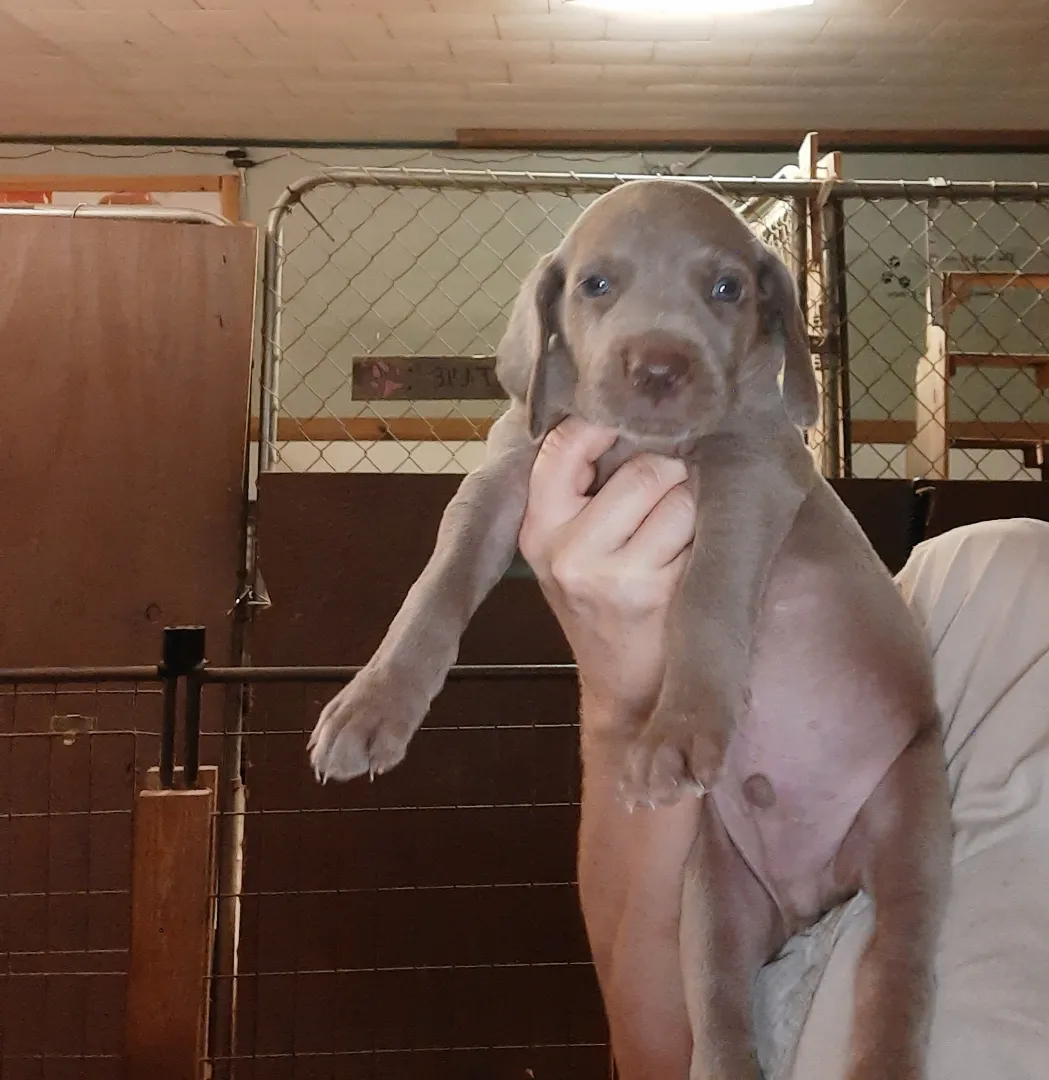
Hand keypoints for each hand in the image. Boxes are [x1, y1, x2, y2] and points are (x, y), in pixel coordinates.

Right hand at [518, 417, 694, 726]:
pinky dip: (706, 535)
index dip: (606, 424)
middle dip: (669, 472)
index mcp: (538, 529)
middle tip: (671, 492)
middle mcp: (567, 551)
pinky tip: (692, 558)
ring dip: (693, 504)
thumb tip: (638, 415)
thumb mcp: (567, 550)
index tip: (633, 425)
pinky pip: (699, 531)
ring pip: (678, 495)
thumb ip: (582, 491)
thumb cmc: (602, 605)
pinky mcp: (657, 593)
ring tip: (680, 530)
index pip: (564, 446)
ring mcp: (613, 575)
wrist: (625, 690)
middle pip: (641, 468)